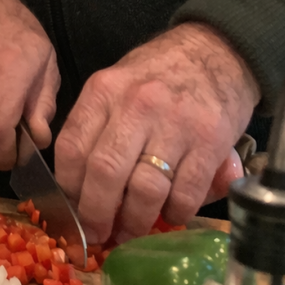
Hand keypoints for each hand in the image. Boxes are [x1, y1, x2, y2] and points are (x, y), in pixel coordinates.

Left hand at [54, 22, 258, 243]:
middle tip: (98, 234)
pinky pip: (186, 192)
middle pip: (104, 172)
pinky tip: (171, 215)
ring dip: (136, 221)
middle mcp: (135, 106)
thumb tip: (78, 187)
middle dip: (97, 213)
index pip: (71, 147)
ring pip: (145, 189)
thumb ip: (95, 126)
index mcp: (103, 92)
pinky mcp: (210, 141)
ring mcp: (174, 124)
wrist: (215, 51)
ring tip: (132, 231)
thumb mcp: (115, 85)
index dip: (68, 188)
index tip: (71, 210)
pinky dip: (176, 213)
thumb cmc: (157, 74)